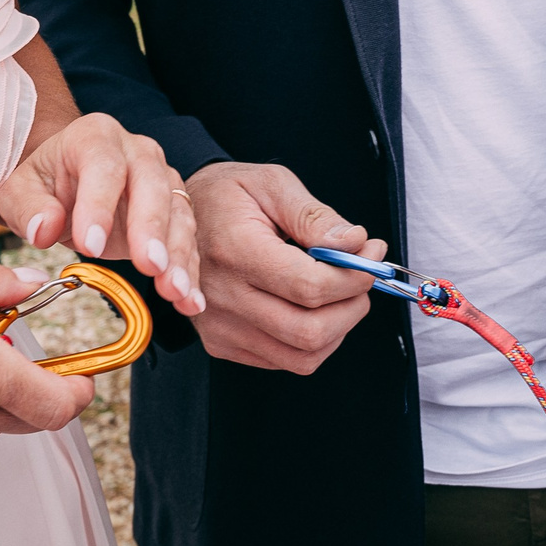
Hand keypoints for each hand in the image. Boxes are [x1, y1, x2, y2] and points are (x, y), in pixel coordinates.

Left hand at [0, 113, 204, 314]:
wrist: (67, 181)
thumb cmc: (45, 183)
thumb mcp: (19, 190)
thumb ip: (28, 207)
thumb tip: (45, 229)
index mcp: (96, 137)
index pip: (103, 167)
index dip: (99, 205)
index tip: (91, 246)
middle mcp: (137, 152)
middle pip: (152, 185)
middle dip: (152, 229)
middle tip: (149, 266)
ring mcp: (161, 179)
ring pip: (177, 213)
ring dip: (177, 255)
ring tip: (174, 291)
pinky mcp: (174, 209)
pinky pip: (186, 239)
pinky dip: (188, 270)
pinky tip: (189, 299)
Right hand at [184, 161, 386, 373]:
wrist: (173, 218)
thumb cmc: (228, 196)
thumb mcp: (272, 184)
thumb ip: (315, 217)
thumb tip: (355, 243)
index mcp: (235, 251)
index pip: (310, 287)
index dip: (354, 277)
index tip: (371, 255)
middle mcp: (221, 297)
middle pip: (311, 330)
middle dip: (354, 306)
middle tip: (362, 276)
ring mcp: (219, 327)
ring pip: (302, 356)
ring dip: (338, 328)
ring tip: (341, 291)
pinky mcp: (220, 343)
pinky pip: (284, 360)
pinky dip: (312, 340)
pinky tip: (312, 306)